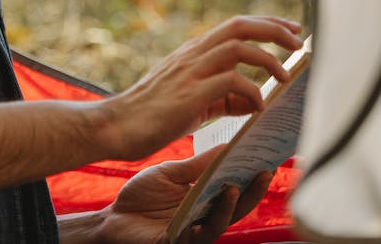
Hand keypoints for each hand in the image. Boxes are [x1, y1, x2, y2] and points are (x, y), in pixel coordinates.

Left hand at [95, 146, 272, 243]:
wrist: (114, 217)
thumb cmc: (142, 195)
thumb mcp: (172, 174)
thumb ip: (198, 165)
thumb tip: (227, 146)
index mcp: (205, 199)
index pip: (234, 188)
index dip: (251, 177)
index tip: (267, 157)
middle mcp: (204, 216)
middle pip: (236, 207)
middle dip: (252, 192)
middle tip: (265, 171)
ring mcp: (193, 232)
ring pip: (219, 223)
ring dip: (228, 206)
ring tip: (232, 186)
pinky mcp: (177, 242)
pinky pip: (195, 237)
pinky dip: (202, 226)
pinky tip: (204, 216)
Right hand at [102, 15, 301, 159]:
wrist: (117, 125)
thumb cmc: (153, 116)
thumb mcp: (194, 102)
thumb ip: (223, 98)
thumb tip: (255, 102)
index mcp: (192, 53)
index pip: (235, 25)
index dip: (267, 23)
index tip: (293, 28)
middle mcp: (192, 55)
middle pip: (240, 26)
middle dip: (275, 30)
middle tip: (299, 42)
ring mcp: (190, 72)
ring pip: (238, 47)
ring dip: (269, 59)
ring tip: (286, 77)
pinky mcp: (189, 94)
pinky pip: (231, 82)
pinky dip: (252, 92)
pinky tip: (258, 108)